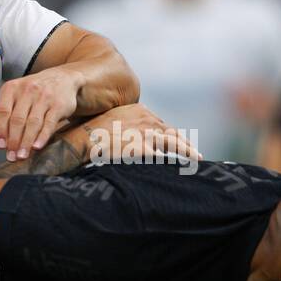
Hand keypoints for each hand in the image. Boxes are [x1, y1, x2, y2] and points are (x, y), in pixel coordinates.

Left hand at [0, 66, 82, 161]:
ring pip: (32, 123)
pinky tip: (36, 147)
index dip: (0, 130)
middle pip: (17, 119)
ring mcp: (44, 97)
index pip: (2, 111)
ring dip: (26, 142)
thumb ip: (3, 114)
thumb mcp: (16, 97)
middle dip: (13, 141)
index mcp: (12, 88)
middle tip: (11, 156)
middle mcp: (27, 90)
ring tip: (22, 155)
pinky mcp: (58, 105)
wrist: (63, 79)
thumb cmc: (36, 91)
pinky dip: (42, 137)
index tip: (0, 146)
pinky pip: (49, 123)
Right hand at [82, 103, 201, 163]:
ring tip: (197, 160)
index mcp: (141, 111)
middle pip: (172, 134)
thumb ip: (128, 124)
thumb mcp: (114, 120)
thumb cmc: (94, 132)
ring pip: (173, 144)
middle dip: (185, 145)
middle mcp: (147, 120)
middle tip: (196, 155)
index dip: (173, 137)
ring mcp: (147, 133)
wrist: (84, 138)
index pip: (162, 125)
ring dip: (186, 153)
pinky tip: (182, 169)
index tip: (181, 144)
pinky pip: (164, 157)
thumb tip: (133, 137)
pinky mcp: (144, 148)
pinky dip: (174, 163)